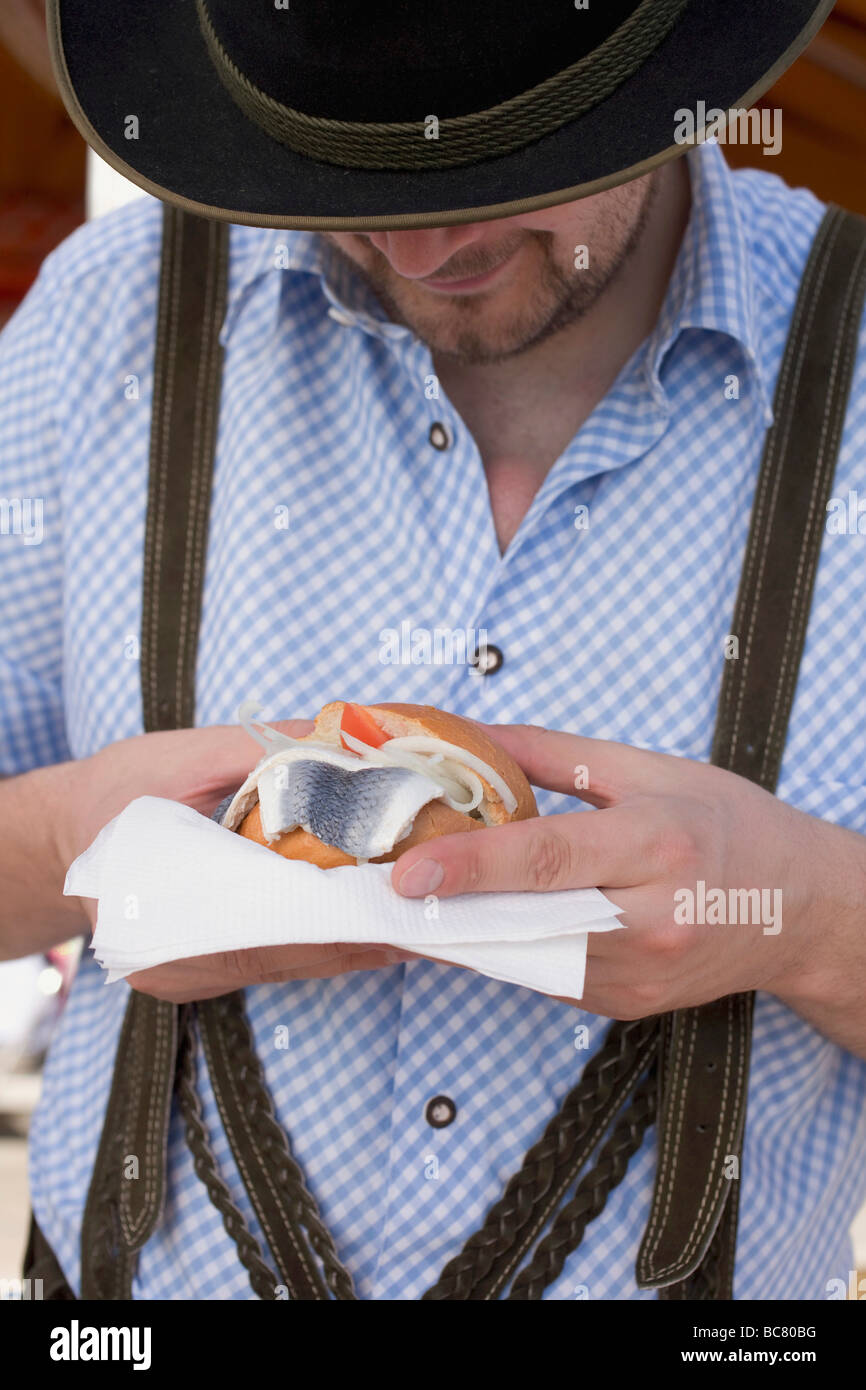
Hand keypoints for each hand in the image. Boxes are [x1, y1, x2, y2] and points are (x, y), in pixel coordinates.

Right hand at [58, 720, 413, 999]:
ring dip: (354, 938)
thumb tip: (346, 741)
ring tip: (419, 915)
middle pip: (292, 952)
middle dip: (364, 931)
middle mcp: (174, 962)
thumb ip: (265, 752)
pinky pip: (277, 958)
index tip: (404, 901)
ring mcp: (187, 975)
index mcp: (163, 913)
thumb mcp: (184, 757)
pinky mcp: (201, 971)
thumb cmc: (115, 789)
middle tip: (431, 910)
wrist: (59, 831)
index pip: (276, 923)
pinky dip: (324, 936)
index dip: (346, 915)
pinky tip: (371, 916)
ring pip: (291, 963)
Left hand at [390, 723, 865, 1038]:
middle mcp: (650, 920)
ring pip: (523, 959)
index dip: (472, 866)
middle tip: (376, 889)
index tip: (407, 873)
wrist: (801, 908)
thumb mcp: (650, 770)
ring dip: (462, 933)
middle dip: (442, 909)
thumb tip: (472, 737)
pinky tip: (473, 923)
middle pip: (524, 921)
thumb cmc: (727, 826)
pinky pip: (543, 976)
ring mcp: (638, 974)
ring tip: (409, 902)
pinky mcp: (625, 1004)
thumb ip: (555, 757)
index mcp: (656, 844)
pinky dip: (502, 950)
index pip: (550, 857)